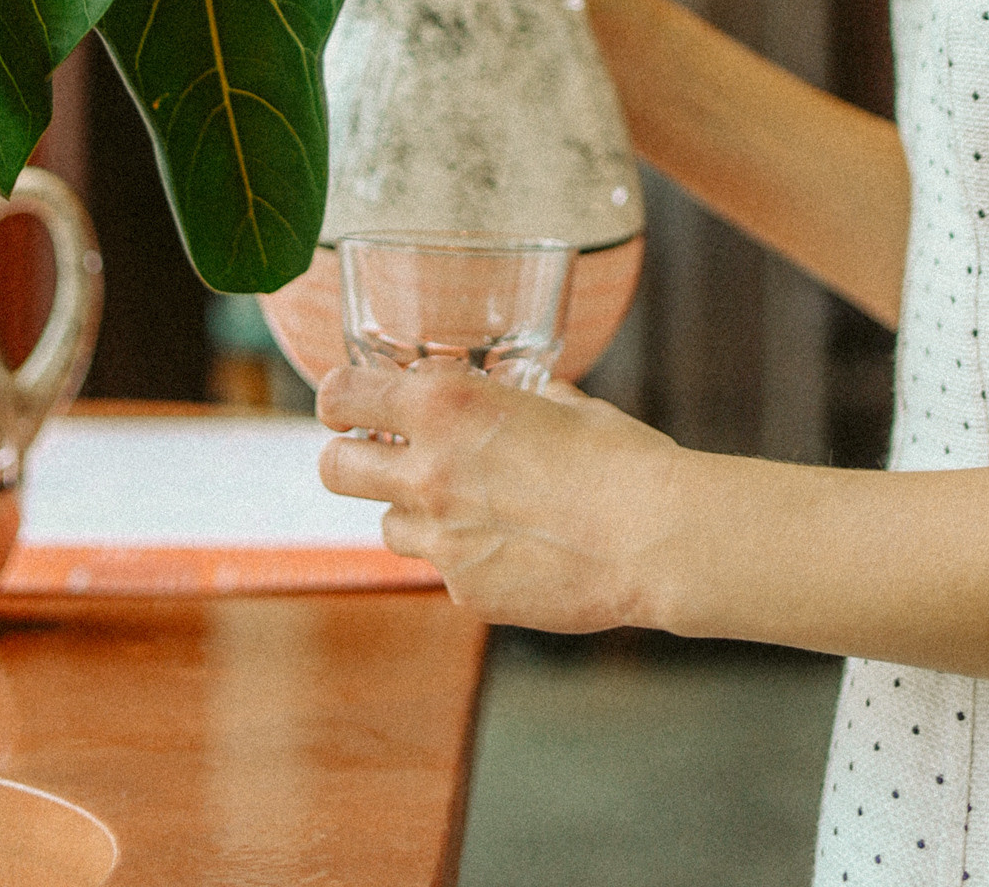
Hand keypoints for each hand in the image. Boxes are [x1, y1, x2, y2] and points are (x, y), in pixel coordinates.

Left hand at [317, 361, 683, 632]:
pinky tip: (513, 549)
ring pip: (387, 527)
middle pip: (335, 468)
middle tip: (378, 455)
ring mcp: (442, 541)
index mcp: (448, 408)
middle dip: (348, 458)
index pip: (342, 394)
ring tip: (464, 506)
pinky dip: (464, 558)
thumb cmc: (621, 459)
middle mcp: (429, 472)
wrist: (654, 539)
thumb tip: (516, 397)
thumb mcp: (565, 403)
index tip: (347, 402)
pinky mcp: (465, 593)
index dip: (339, 397)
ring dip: (412, 512)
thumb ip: (521, 400)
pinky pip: (444, 570)